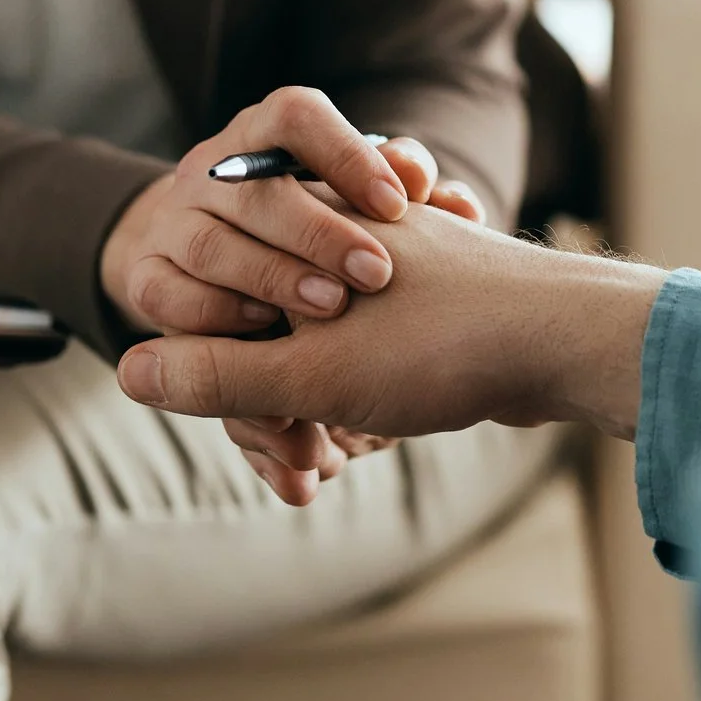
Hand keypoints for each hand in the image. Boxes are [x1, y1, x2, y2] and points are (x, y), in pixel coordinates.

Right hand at [99, 86, 486, 337]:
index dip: (345, 154)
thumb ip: (405, 200)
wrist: (211, 265)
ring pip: (211, 244)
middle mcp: (213, 170)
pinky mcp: (145, 276)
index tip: (399, 203)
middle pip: (256, 189)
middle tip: (378, 274)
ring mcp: (172, 222)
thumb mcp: (355, 207)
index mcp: (265, 135)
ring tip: (332, 309)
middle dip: (319, 232)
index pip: (295, 116)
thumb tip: (459, 203)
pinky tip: (264, 335)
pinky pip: (166, 296)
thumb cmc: (314, 232)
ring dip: (273, 278)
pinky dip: (215, 316)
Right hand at [118, 206, 666, 504]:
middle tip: (299, 468)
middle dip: (273, 412)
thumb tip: (126, 372)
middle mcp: (350, 236)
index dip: (214, 365)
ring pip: (319, 355)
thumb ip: (219, 375)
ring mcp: (398, 270)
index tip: (249, 424)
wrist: (574, 344)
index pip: (217, 291)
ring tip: (324, 470)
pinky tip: (368, 447)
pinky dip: (358, 408)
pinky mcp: (436, 308)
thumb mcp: (309, 371)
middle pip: (267, 333)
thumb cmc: (443, 344)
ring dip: (314, 419)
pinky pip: (368, 364)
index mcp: (309, 230)